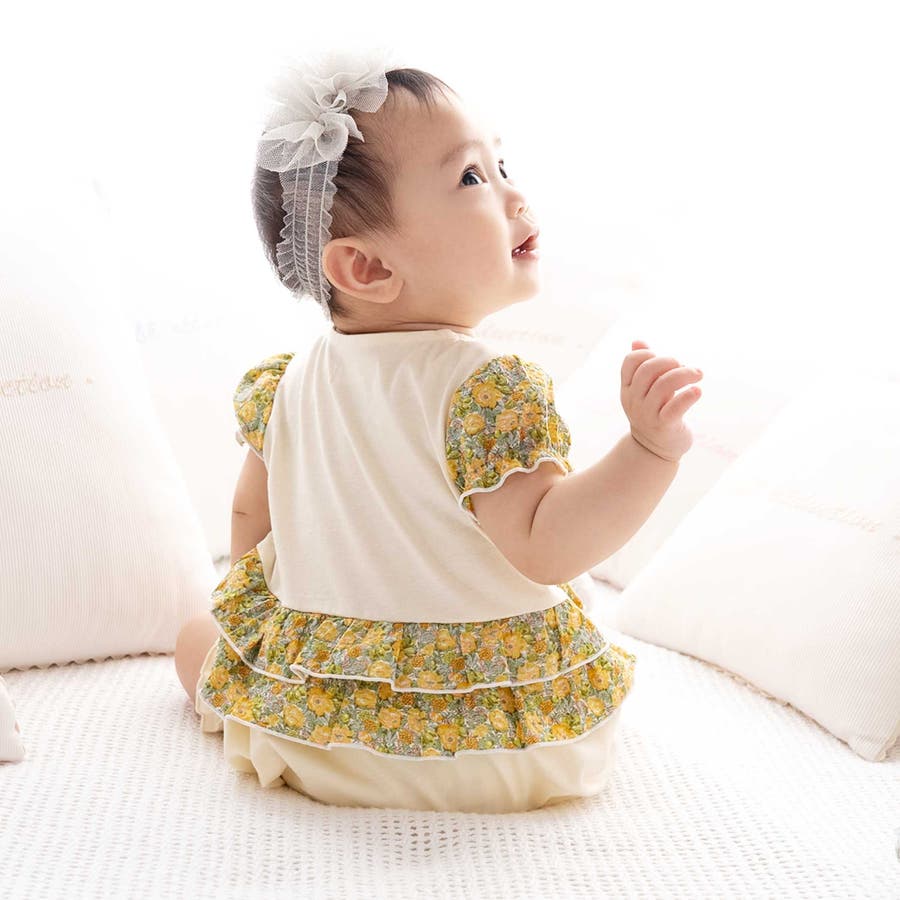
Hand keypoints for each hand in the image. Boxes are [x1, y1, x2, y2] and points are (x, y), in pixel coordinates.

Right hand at [620, 340, 702, 461]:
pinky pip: (676, 407)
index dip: (650, 354)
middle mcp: (634, 400)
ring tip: (698, 374)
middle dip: (671, 361)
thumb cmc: (654, 412)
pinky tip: (697, 391)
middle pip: (648, 370)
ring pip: (664, 385)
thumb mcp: (644, 390)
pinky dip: (689, 396)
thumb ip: (642, 366)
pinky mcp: (664, 426)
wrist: (655, 450)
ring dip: (685, 374)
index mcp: (628, 388)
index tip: (667, 362)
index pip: (631, 361)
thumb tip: (637, 341)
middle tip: (688, 367)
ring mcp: (647, 414)